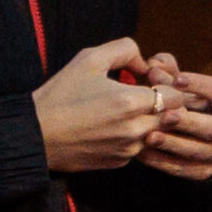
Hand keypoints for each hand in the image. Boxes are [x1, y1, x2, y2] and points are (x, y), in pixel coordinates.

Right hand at [34, 38, 162, 171]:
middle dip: (164, 103)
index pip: (176, 95)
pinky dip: (134, 136)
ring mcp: (128, 150)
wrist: (35, 136)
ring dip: (150, 120)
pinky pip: (140, 147)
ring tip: (124, 110)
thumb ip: (125, 50)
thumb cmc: (60, 94)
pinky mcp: (119, 162)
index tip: (150, 80)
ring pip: (158, 132)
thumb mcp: (89, 59)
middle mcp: (135, 130)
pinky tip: (111, 126)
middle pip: (173, 116)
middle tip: (142, 93)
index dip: (167, 84)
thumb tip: (145, 62)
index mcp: (131, 102)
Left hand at [139, 55, 211, 182]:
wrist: (189, 136)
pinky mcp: (206, 171)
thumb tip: (154, 66)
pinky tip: (145, 154)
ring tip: (150, 136)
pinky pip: (186, 169)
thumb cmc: (183, 101)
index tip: (177, 79)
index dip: (200, 85)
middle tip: (166, 115)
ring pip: (201, 150)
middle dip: (190, 121)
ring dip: (175, 144)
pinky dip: (165, 162)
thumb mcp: (178, 84)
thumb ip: (167, 71)